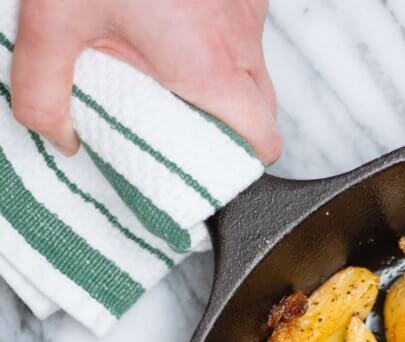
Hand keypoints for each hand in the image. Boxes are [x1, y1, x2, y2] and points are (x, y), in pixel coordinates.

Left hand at [11, 0, 280, 161]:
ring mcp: (246, 3)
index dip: (242, 161)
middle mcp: (240, 36)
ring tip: (170, 66)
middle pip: (262, 107)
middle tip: (184, 124)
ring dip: (222, 75)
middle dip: (230, 124)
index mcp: (209, 65)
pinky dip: (217, 34)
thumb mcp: (51, 22)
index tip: (212, 165)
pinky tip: (174, 20)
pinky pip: (241, 24)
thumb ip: (43, 92)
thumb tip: (57, 134)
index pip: (262, 140)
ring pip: (253, 63)